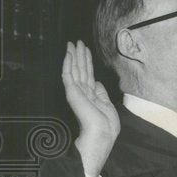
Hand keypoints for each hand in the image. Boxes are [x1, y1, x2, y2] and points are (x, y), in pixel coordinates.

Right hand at [62, 40, 119, 176]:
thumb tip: (97, 82)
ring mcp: (77, 93)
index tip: (84, 51)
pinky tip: (68, 53)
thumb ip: (101, 93)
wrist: (101, 136)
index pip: (88, 77)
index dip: (86, 63)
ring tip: (72, 42)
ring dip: (73, 55)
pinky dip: (68, 62)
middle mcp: (83, 94)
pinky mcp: (72, 93)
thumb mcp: (108, 107)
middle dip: (79, 56)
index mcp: (92, 98)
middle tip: (77, 41)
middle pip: (81, 70)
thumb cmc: (106, 127)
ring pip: (74, 69)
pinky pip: (69, 74)